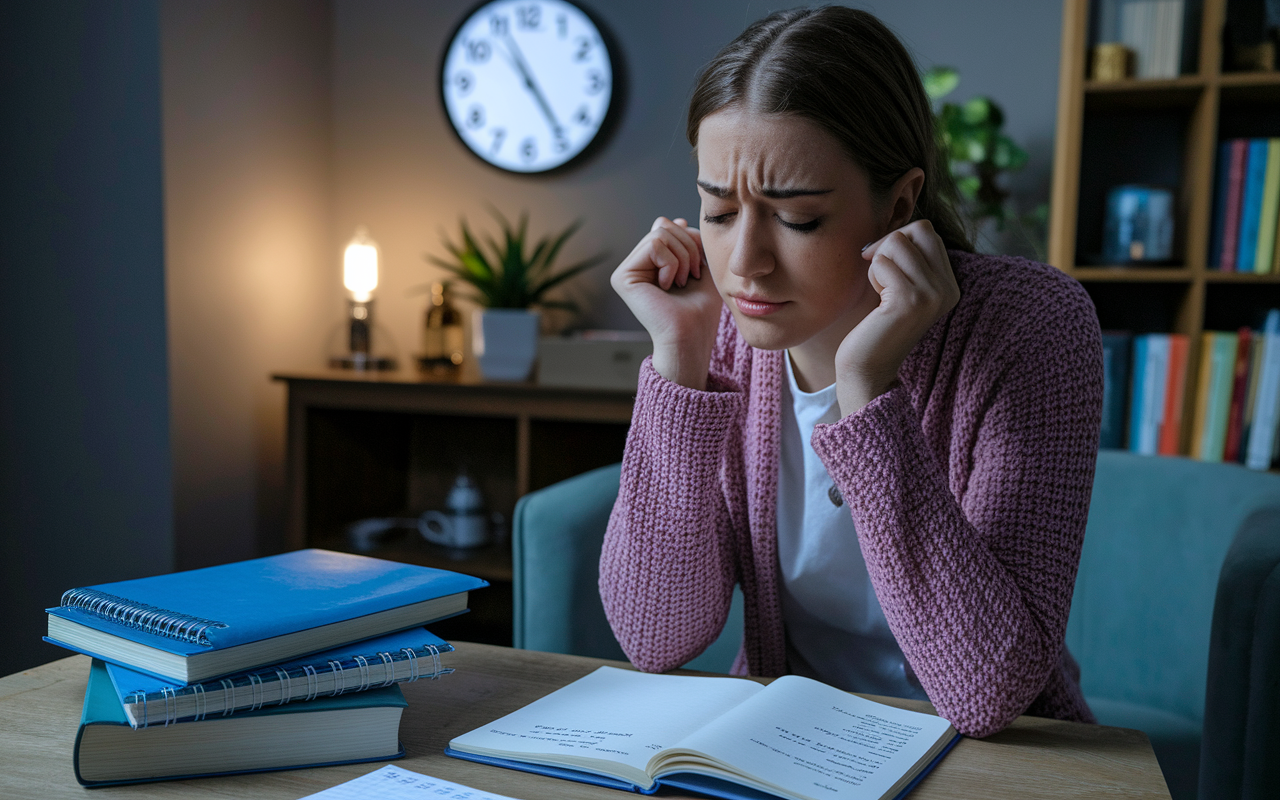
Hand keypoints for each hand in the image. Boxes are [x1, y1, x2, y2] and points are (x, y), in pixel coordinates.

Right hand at [611, 217, 722, 389]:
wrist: (693, 335)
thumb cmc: (701, 309)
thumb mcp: (700, 265)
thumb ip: (687, 241)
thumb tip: (676, 220)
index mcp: (651, 264)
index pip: (668, 226)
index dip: (690, 239)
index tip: (697, 268)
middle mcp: (635, 266)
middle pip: (663, 225)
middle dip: (688, 248)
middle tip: (691, 277)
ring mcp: (626, 271)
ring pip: (659, 232)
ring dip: (682, 258)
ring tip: (681, 283)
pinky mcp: (622, 277)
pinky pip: (654, 245)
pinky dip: (671, 264)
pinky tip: (668, 286)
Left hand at [836, 220, 958, 414]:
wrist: (867, 368)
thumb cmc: (875, 324)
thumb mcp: (899, 285)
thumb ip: (908, 256)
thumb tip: (898, 215)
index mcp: (950, 283)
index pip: (926, 230)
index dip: (897, 241)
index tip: (884, 268)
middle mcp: (949, 288)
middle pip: (916, 229)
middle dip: (888, 247)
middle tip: (880, 279)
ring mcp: (934, 294)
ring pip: (896, 242)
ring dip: (877, 265)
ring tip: (881, 295)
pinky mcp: (911, 301)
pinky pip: (883, 262)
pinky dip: (872, 277)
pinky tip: (877, 304)